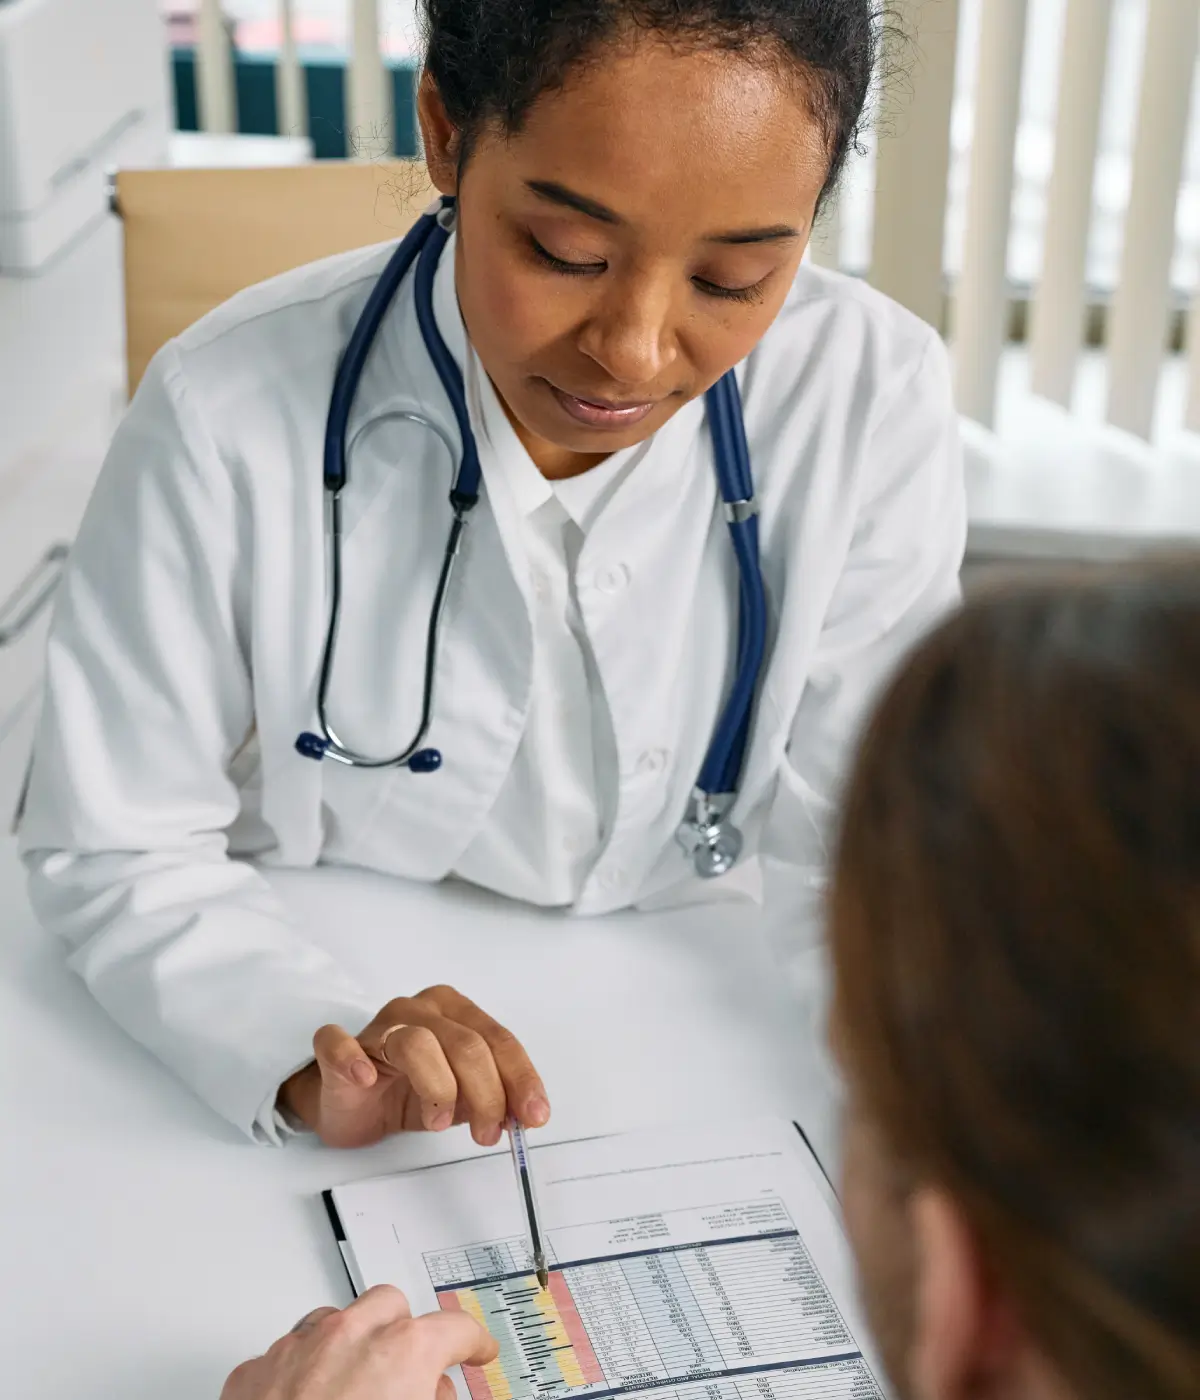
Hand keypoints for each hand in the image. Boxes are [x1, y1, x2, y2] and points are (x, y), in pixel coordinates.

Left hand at [220, 1285, 498, 1399]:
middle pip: (389, 1305)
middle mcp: (349, 1336)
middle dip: (404, 1331)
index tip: (474, 1349)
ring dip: (351, 1345)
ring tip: (357, 1386)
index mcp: (402, 1351)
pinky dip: (304, 1370)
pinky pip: (289, 1352)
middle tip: (411, 1369)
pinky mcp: (254, 1372)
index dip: (471, 1341)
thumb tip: (438, 1395)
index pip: (455, 1327)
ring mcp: (296, 1349)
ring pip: (335, 1321)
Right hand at [278, 984, 549, 1148]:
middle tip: (489, 1132)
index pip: (498, 1039)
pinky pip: (339, 1042)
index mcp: (455, 1012)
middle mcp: (420, 1010)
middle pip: (465, 1044)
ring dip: (437, 1088)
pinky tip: (367, 1080)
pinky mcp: (338, 1047)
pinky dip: (352, 1059)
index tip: (533, 1116)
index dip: (519, 1079)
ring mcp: (378, 1025)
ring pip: (417, 1043)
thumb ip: (493, 1098)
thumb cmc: (408, 1091)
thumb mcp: (462, 1098)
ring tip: (440, 1123)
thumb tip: (524, 1115)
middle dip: (486, 1093)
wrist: (350, 1104)